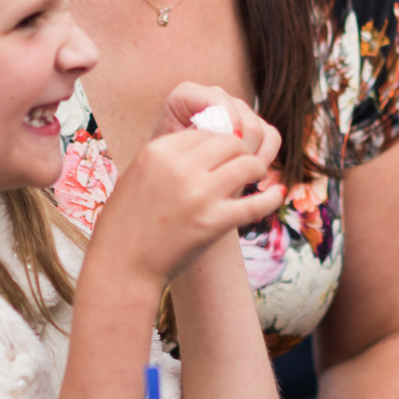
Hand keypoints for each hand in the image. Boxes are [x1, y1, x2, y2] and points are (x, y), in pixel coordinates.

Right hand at [87, 92, 283, 285]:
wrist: (122, 266)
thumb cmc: (126, 223)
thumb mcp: (137, 175)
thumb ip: (168, 158)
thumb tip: (204, 145)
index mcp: (157, 151)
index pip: (204, 131)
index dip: (217, 142)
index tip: (222, 155)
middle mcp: (180, 168)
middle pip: (230, 142)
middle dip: (240, 152)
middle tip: (243, 165)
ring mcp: (199, 195)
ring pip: (247, 164)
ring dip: (256, 169)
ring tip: (257, 177)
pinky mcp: (214, 222)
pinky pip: (255, 203)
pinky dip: (270, 198)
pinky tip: (277, 194)